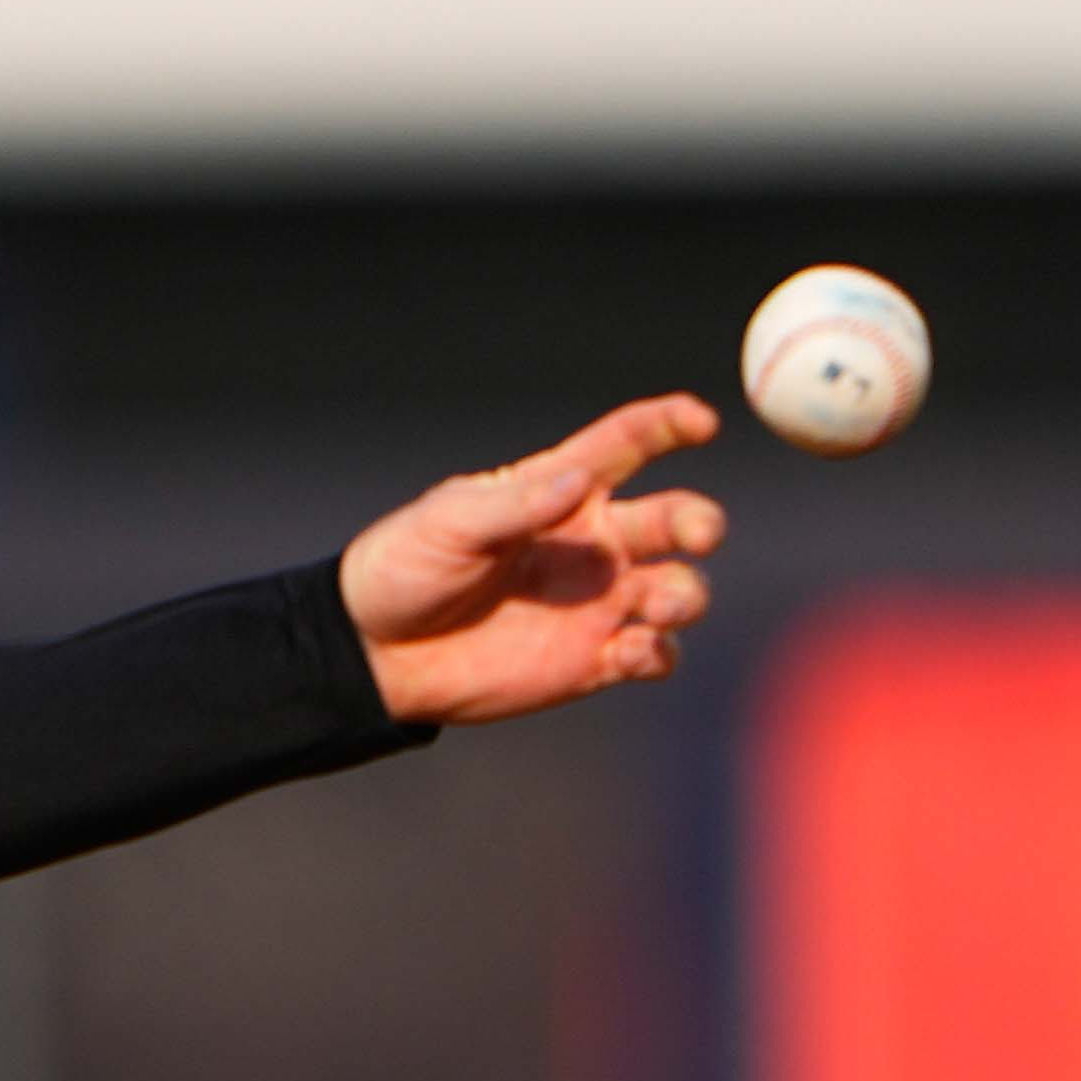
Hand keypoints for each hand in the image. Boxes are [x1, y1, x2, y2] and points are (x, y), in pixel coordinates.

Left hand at [340, 398, 729, 725]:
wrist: (379, 654)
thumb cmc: (407, 567)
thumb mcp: (451, 524)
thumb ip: (517, 506)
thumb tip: (578, 481)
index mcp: (561, 490)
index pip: (628, 444)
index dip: (669, 425)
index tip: (701, 421)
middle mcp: (594, 541)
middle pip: (673, 519)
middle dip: (698, 521)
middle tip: (700, 532)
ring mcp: (599, 601)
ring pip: (678, 588)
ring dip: (686, 592)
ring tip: (660, 603)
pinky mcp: (594, 659)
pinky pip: (653, 654)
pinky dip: (659, 653)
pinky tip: (632, 651)